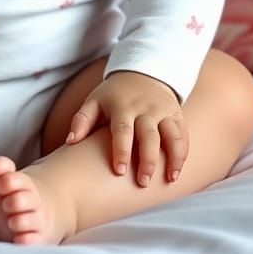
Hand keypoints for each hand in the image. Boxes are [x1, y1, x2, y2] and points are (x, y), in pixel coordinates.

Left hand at [65, 70, 187, 186]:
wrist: (142, 71)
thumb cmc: (114, 94)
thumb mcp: (94, 100)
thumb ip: (82, 120)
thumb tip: (69, 141)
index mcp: (122, 106)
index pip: (122, 130)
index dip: (121, 151)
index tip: (119, 171)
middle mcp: (145, 109)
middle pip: (149, 136)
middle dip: (147, 160)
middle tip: (142, 182)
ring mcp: (163, 111)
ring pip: (172, 135)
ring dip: (173, 157)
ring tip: (169, 178)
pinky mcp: (176, 114)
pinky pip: (183, 134)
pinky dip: (182, 152)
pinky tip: (177, 170)